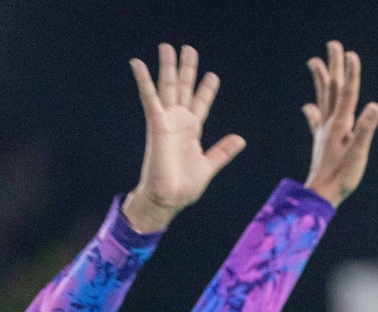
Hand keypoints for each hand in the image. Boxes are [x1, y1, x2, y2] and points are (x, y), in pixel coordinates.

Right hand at [123, 44, 245, 232]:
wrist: (169, 199)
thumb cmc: (184, 186)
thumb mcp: (209, 165)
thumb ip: (223, 151)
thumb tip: (240, 139)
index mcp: (192, 131)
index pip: (201, 104)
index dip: (206, 89)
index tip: (212, 75)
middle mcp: (179, 122)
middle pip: (184, 89)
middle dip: (187, 69)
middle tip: (189, 48)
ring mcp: (167, 121)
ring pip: (167, 87)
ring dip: (167, 67)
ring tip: (167, 46)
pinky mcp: (156, 125)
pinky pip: (149, 98)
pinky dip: (143, 80)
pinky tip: (137, 63)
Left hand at [302, 40, 377, 206]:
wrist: (321, 195)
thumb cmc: (342, 177)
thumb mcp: (358, 154)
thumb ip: (365, 129)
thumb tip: (375, 106)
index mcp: (340, 124)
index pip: (347, 93)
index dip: (351, 73)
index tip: (351, 53)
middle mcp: (330, 123)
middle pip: (332, 88)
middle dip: (334, 66)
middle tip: (334, 45)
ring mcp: (323, 131)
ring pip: (322, 99)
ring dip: (320, 79)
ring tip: (314, 62)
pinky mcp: (321, 142)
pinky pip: (316, 120)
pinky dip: (313, 110)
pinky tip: (308, 106)